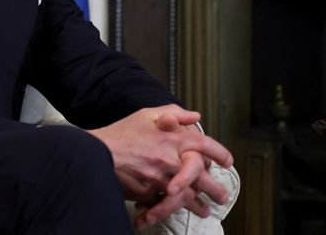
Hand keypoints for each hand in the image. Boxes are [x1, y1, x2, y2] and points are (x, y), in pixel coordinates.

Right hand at [87, 105, 232, 228]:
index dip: (219, 153)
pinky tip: (178, 212)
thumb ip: (173, 113)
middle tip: (222, 195)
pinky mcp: (150, 192)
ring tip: (205, 210)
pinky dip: (173, 209)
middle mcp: (172, 159)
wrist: (98, 151)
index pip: (205, 145)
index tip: (227, 161)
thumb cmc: (122, 132)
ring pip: (188, 196)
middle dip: (215, 189)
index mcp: (174, 138)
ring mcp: (162, 178)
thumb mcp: (147, 114)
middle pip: (203, 177)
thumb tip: (194, 116)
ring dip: (198, 204)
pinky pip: (166, 204)